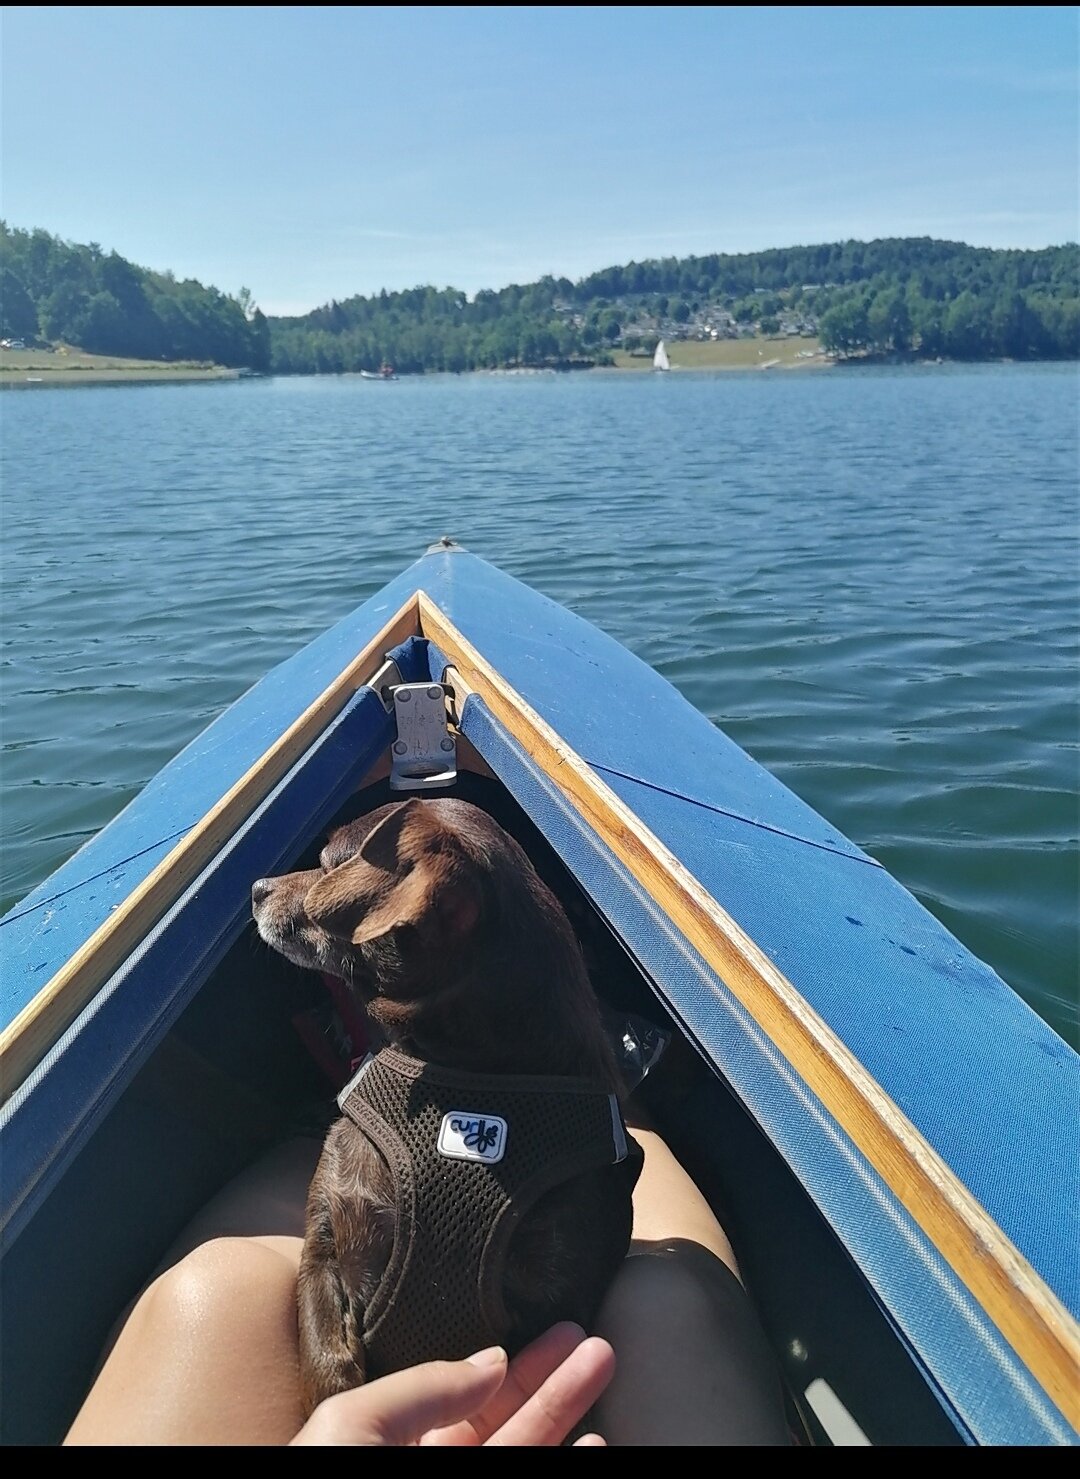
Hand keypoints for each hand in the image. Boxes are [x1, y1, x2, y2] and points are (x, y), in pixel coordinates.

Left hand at [290, 1322, 614, 1445]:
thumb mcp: (353, 1426)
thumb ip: (423, 1389)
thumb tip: (492, 1361)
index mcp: (400, 1454)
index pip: (469, 1407)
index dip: (516, 1369)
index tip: (557, 1332)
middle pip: (510, 1429)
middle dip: (553, 1385)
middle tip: (594, 1343)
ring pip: (527, 1457)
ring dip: (566, 1417)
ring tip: (601, 1368)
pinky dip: (570, 1467)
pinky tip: (597, 1444)